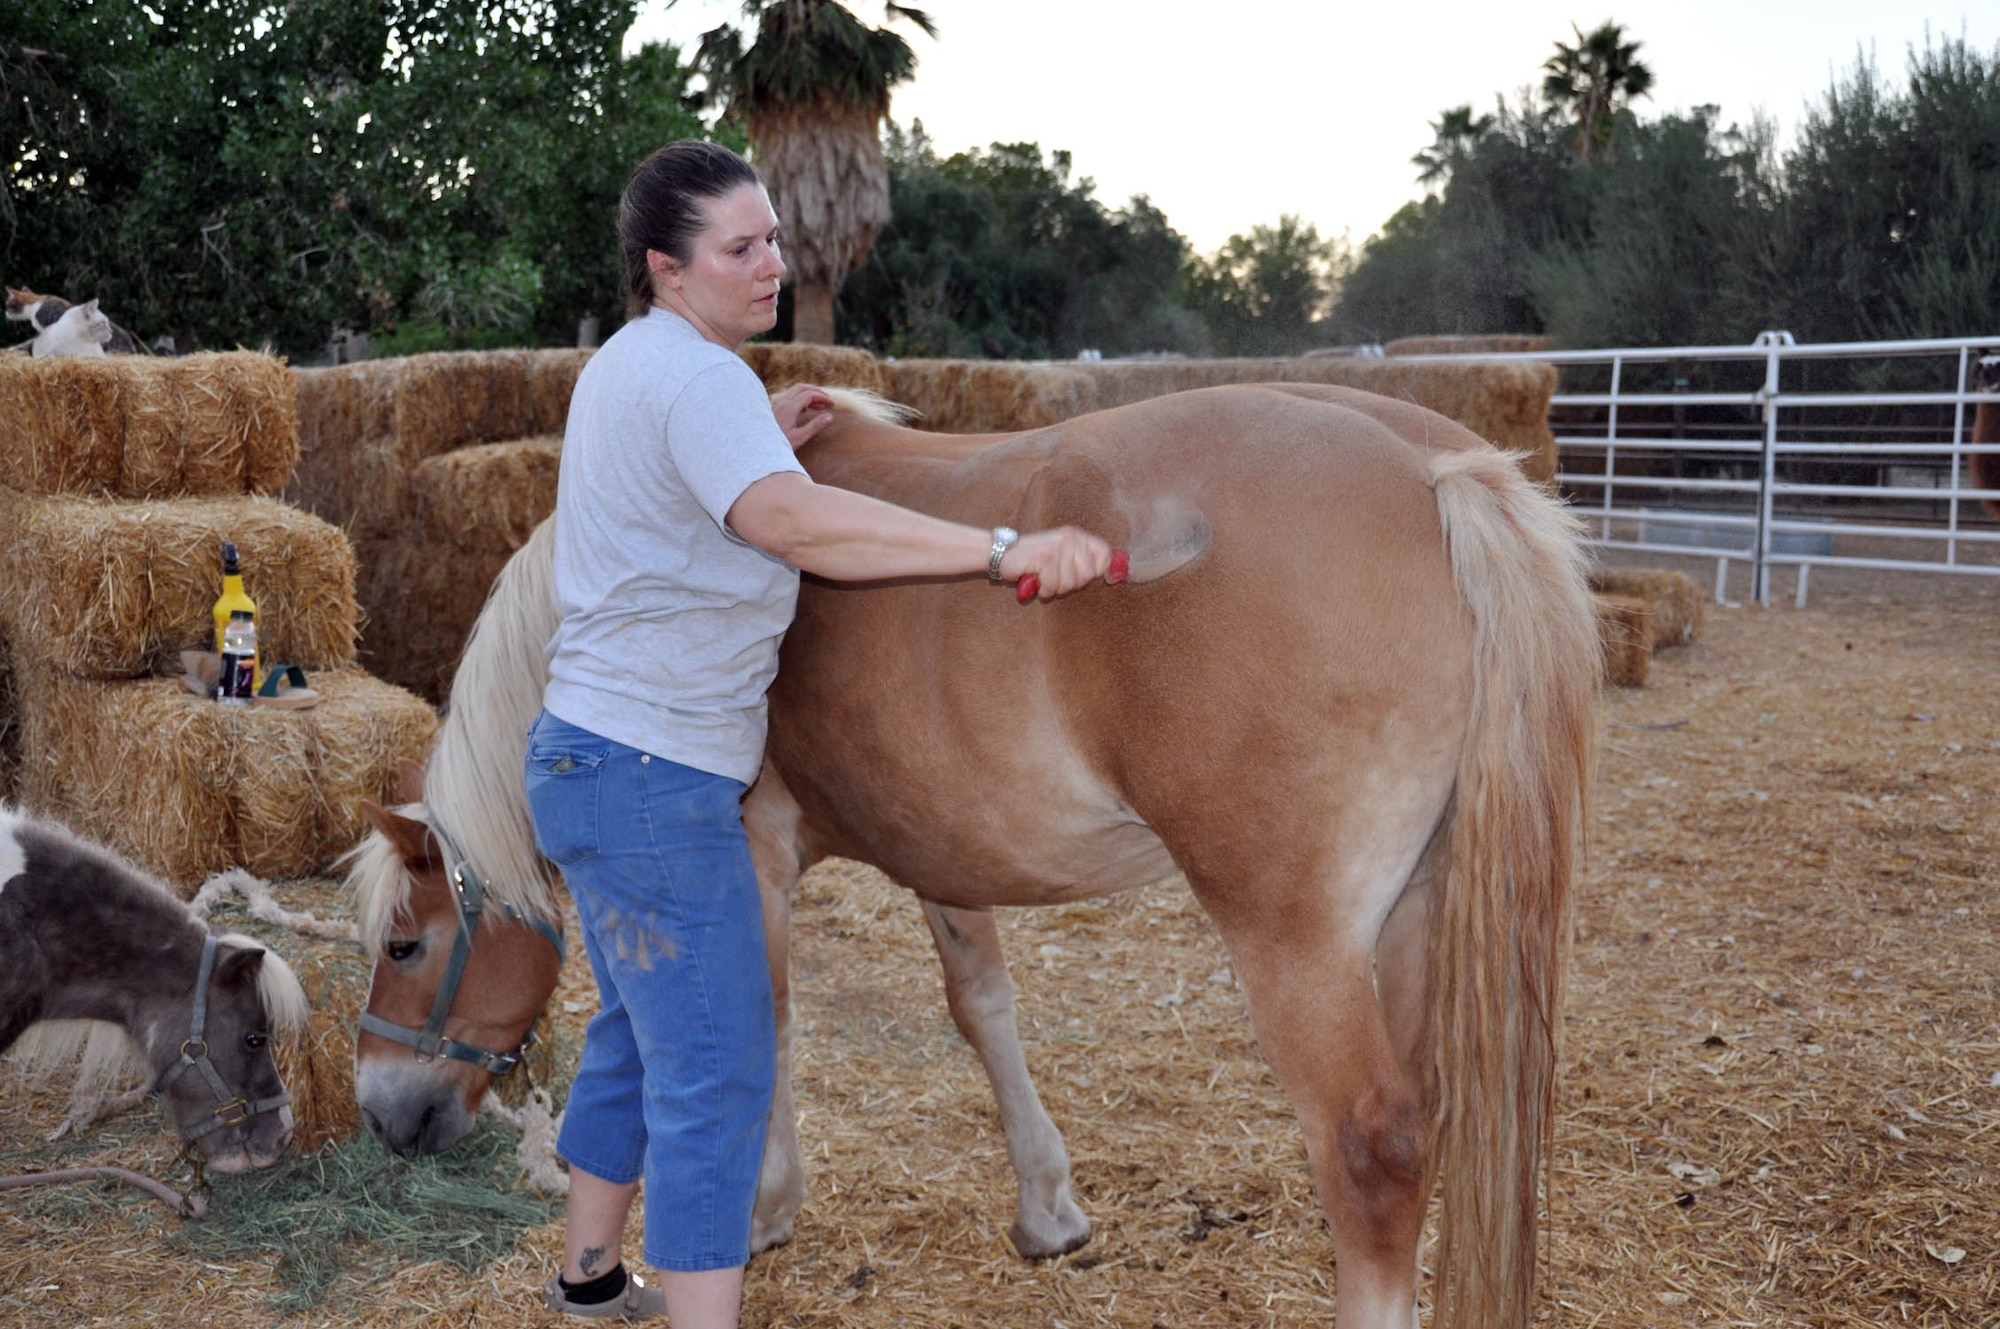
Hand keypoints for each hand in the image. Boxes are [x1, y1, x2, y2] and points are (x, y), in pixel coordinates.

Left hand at [772, 383, 835, 451]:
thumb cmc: (780, 444)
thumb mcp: (800, 437)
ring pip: (795, 391)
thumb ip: (815, 426)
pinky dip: (801, 399)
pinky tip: (805, 410)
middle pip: (802, 388)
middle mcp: (782, 403)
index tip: (832, 405)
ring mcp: (778, 405)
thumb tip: (830, 416)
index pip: (809, 394)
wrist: (760, 447)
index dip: (823, 398)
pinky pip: (790, 397)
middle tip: (827, 400)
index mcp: (790, 408)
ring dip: (809, 394)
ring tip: (819, 406)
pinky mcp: (775, 409)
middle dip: (817, 392)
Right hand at [998, 526, 1114, 599]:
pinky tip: (1035, 579)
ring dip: (1054, 587)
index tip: (1084, 578)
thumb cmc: (1034, 561)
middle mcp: (1071, 537)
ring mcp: (1059, 545)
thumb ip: (1085, 561)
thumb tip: (1115, 575)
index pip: (1105, 554)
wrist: (1002, 553)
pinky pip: (1053, 585)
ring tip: (1042, 576)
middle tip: (1053, 576)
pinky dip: (1043, 588)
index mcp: (1078, 535)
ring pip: (1069, 583)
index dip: (1099, 571)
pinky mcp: (1046, 556)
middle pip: (1087, 575)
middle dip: (1070, 583)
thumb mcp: (1063, 556)